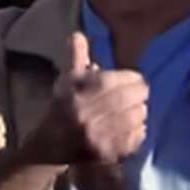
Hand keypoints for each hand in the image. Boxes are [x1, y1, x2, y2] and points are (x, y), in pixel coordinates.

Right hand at [23, 33, 147, 166]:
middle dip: (140, 95)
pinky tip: (132, 129)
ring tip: (135, 112)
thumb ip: (76, 58)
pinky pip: (135, 138)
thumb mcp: (65, 83)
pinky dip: (138, 132)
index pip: (113, 80)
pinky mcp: (107, 154)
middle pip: (129, 99)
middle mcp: (86, 114)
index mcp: (75, 94)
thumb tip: (78, 35)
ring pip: (136, 118)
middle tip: (140, 95)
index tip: (135, 80)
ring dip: (140, 113)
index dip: (131, 79)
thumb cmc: (61, 110)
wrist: (49, 147)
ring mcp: (97, 136)